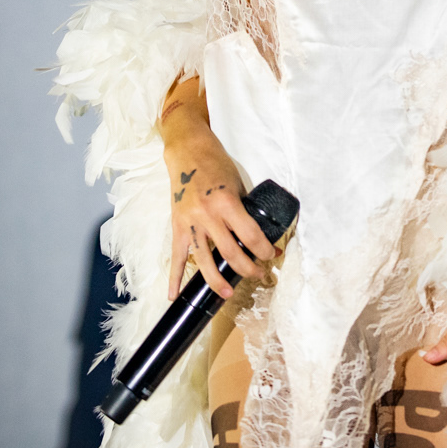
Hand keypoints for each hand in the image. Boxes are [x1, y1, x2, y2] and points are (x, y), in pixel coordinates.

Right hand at [163, 121, 278, 300]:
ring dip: (217, 281)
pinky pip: (176, 256)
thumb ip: (243, 209)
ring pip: (204, 261)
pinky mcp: (177, 226)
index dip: (265, 250)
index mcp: (227, 203)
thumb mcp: (237, 183)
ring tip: (227, 294)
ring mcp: (190, 223)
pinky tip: (174, 295)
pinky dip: (174, 277)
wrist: (187, 152)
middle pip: (231, 253)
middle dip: (248, 268)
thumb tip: (258, 232)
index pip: (251, 236)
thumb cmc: (216, 164)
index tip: (272, 254)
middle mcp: (208, 216)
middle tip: (259, 273)